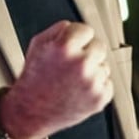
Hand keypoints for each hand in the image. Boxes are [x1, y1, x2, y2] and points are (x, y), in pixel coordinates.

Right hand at [0, 20, 113, 138]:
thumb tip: (77, 27)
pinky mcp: (99, 98)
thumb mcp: (38, 44)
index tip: (71, 46)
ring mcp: (92, 83)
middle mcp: (81, 64)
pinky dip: (96, 87)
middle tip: (71, 65)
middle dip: (87, 52)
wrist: (31, 112)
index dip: (77, 38)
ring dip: (92, 70)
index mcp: (65, 47)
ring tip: (72, 80)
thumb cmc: (34, 78)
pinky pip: (107, 83)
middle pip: (99, 46)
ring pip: (104, 66)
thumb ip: (60, 29)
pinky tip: (79, 90)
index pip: (87, 30)